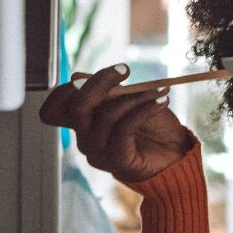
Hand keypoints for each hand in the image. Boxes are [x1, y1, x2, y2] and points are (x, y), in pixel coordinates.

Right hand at [38, 64, 196, 184]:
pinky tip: (160, 102)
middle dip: (100, 82)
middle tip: (124, 70)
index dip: (71, 86)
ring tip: (158, 92)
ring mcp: (98, 152)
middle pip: (77, 107)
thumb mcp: (128, 99)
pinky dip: (144, 110)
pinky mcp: (116, 162)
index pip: (55, 107)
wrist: (176, 154)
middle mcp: (85, 138)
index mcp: (83, 123)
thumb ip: (105, 90)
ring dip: (134, 97)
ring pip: (105, 116)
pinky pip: (123, 129)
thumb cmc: (152, 126)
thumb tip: (76, 77)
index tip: (109, 71)